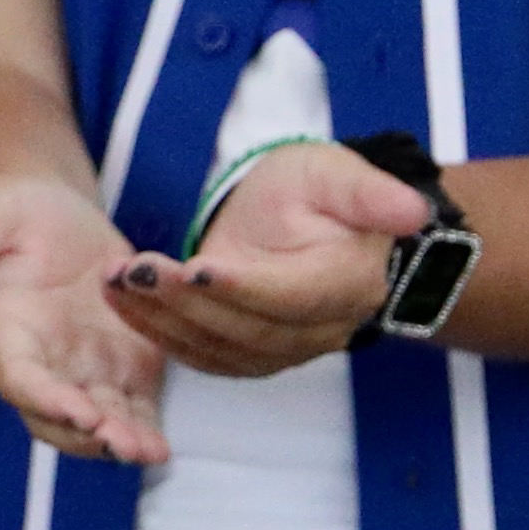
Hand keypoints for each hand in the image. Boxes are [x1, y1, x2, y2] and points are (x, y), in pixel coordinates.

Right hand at [0, 167, 168, 463]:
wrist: (53, 216)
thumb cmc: (12, 213)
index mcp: (2, 331)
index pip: (18, 375)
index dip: (45, 398)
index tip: (76, 411)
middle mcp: (39, 362)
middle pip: (54, 417)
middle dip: (86, 436)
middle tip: (120, 443)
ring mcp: (81, 369)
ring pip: (97, 422)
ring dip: (119, 442)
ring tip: (148, 451)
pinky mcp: (121, 367)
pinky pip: (133, 408)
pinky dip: (146, 431)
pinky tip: (162, 448)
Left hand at [109, 140, 434, 379]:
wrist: (304, 216)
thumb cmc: (318, 190)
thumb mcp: (338, 174)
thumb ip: (370, 195)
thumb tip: (413, 213)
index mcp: (348, 284)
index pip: (291, 298)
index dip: (241, 288)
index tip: (192, 267)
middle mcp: (323, 328)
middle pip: (247, 329)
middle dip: (182, 302)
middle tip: (131, 270)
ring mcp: (288, 348)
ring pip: (219, 348)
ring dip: (160, 319)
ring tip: (114, 280)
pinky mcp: (253, 353)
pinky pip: (203, 355)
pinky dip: (159, 333)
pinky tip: (122, 302)